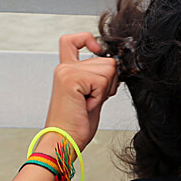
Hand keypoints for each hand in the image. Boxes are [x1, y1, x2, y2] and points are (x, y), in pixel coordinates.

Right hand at [43, 33, 118, 150]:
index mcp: (67, 70)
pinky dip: (100, 97)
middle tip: (92, 100)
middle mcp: (65, 67)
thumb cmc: (76, 125)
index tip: (97, 50)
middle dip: (108, 82)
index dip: (88, 39)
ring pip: (108, 70)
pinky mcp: (71, 78)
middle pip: (107, 61)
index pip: (73, 40)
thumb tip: (117, 66)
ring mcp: (67, 71)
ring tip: (87, 104)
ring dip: (104, 91)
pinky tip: (86, 106)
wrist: (64, 142)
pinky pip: (103, 81)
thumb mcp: (92, 96)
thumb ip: (99, 78)